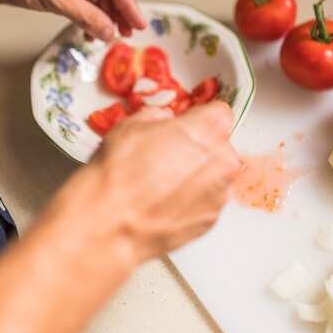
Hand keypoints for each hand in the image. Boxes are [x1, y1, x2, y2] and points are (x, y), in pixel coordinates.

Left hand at [0, 0, 145, 40]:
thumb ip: (86, 15)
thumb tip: (107, 29)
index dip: (129, 5)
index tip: (138, 23)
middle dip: (116, 13)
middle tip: (125, 33)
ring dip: (101, 17)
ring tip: (106, 35)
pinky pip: (82, 0)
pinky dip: (87, 15)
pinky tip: (89, 29)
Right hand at [90, 101, 239, 260]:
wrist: (109, 220)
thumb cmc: (120, 172)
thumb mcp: (132, 124)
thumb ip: (157, 117)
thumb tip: (160, 121)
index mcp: (209, 128)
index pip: (218, 112)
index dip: (198, 117)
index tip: (185, 123)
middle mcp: (222, 160)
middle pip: (218, 146)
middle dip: (196, 146)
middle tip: (165, 152)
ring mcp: (219, 194)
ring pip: (213, 175)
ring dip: (194, 174)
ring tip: (160, 179)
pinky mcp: (210, 220)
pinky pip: (205, 201)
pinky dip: (189, 199)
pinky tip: (162, 199)